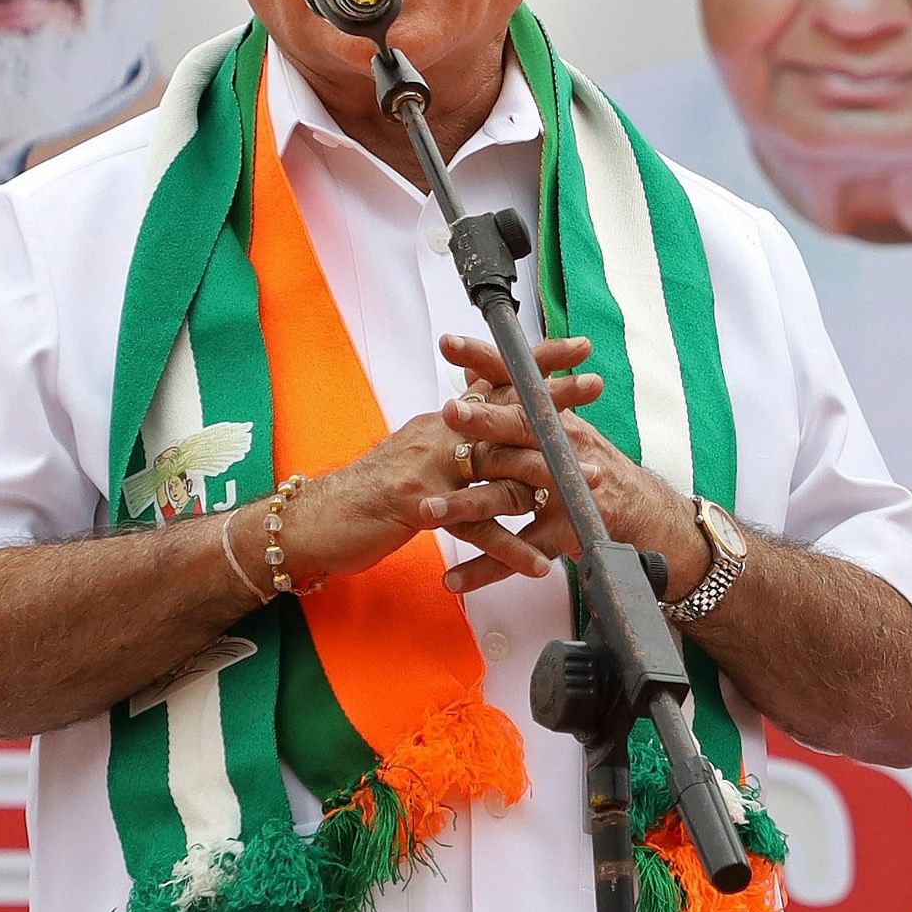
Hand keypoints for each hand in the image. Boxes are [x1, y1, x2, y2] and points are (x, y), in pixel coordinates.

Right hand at [273, 336, 598, 592]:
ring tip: (592, 485)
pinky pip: (476, 527)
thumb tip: (487, 416)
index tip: (577, 348)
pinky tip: (538, 564)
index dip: (536, 363)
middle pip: (507, 411)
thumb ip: (455, 434)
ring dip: (551, 475)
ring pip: (500, 464)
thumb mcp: (418, 450)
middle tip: (597, 386)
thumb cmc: (371, 491)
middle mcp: (440, 434)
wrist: (314, 519)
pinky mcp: (420, 506)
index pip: (496, 381)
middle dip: (555, 398)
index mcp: (444, 421)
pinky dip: (509, 548)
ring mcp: (431, 467)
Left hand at [438, 334, 706, 602]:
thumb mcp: (561, 428)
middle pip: (523, 431)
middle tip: (450, 413)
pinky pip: (521, 553)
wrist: (649, 516)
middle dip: (485, 422)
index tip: (449, 343)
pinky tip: (454, 579)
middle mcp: (565, 448)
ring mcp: (567, 492)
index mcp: (557, 418)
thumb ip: (514, 401)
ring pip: (512, 496)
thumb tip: (474, 372)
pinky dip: (486, 568)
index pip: (520, 381)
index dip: (488, 360)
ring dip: (467, 505)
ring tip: (428, 513)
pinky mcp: (567, 534)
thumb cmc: (596, 467)